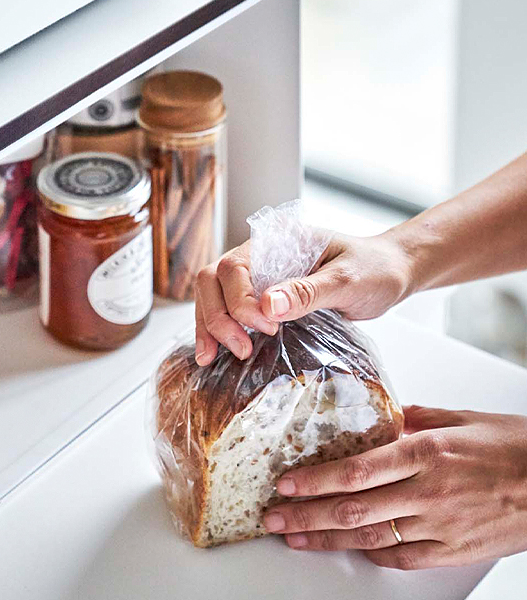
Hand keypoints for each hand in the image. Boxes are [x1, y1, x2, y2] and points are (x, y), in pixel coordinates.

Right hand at [194, 232, 412, 364]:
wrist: (391, 273)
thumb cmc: (375, 269)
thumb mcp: (347, 280)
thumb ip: (307, 291)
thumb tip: (267, 306)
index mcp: (276, 241)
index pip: (234, 267)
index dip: (240, 301)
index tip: (268, 327)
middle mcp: (260, 255)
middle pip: (212, 280)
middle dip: (216, 317)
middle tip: (240, 349)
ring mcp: (258, 276)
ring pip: (212, 295)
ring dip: (209, 325)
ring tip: (211, 358)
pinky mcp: (262, 296)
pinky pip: (227, 309)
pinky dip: (217, 329)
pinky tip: (214, 352)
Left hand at [262, 405, 526, 568]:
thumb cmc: (514, 448)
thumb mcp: (461, 419)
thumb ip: (416, 418)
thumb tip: (384, 418)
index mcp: (424, 453)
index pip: (355, 470)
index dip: (315, 480)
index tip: (286, 482)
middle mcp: (426, 491)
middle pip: (352, 508)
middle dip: (305, 515)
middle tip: (274, 516)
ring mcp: (438, 526)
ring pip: (370, 538)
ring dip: (326, 539)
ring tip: (295, 538)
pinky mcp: (451, 551)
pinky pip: (401, 557)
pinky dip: (372, 554)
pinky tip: (349, 549)